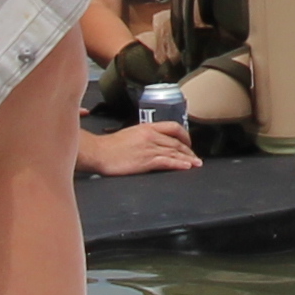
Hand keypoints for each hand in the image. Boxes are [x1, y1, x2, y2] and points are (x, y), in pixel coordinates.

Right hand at [75, 120, 198, 177]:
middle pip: (176, 142)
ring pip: (174, 152)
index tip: (189, 143)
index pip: (173, 127)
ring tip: (196, 164)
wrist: (98, 152)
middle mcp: (151, 136)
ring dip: (188, 159)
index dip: (185, 135)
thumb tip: (154, 142)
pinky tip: (186, 167)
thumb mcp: (130, 134)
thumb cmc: (110, 146)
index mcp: (147, 127)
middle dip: (188, 151)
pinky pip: (167, 161)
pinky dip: (178, 164)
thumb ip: (144, 136)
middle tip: (195, 158)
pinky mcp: (146, 161)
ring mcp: (149, 148)